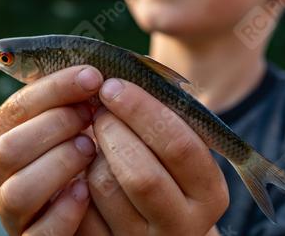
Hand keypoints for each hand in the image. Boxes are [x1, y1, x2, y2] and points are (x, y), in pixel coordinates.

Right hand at [0, 65, 103, 235]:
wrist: (89, 211)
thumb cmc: (78, 155)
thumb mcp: (68, 124)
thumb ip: (66, 101)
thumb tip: (87, 69)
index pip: (14, 110)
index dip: (53, 90)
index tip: (91, 76)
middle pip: (9, 149)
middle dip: (55, 125)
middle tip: (91, 114)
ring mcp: (10, 214)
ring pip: (18, 191)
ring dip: (58, 164)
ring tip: (91, 149)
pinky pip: (39, 233)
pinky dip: (63, 211)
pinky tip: (86, 190)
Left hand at [77, 78, 228, 234]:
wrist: (155, 226)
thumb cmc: (165, 171)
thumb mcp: (177, 147)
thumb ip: (164, 114)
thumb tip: (136, 65)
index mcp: (209, 192)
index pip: (180, 145)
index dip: (142, 110)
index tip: (113, 86)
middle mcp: (184, 224)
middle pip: (142, 175)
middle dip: (112, 131)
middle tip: (98, 109)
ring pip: (106, 188)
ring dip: (91, 154)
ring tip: (93, 138)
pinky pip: (81, 207)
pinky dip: (74, 178)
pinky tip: (80, 165)